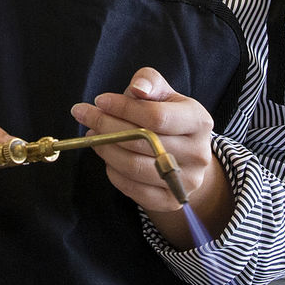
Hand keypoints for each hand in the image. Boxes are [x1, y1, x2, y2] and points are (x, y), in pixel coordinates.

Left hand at [70, 67, 221, 213]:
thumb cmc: (169, 119)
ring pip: (133, 166)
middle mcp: (198, 153)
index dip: (124, 108)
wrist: (186, 158)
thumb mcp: (164, 95)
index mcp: (199, 121)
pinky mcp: (170, 202)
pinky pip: (132, 189)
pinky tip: (107, 157)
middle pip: (142, 142)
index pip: (156, 117)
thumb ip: (149, 82)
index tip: (99, 100)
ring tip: (93, 135)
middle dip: (107, 126)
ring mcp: (186, 181)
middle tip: (84, 115)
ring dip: (105, 149)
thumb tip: (138, 87)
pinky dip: (113, 172)